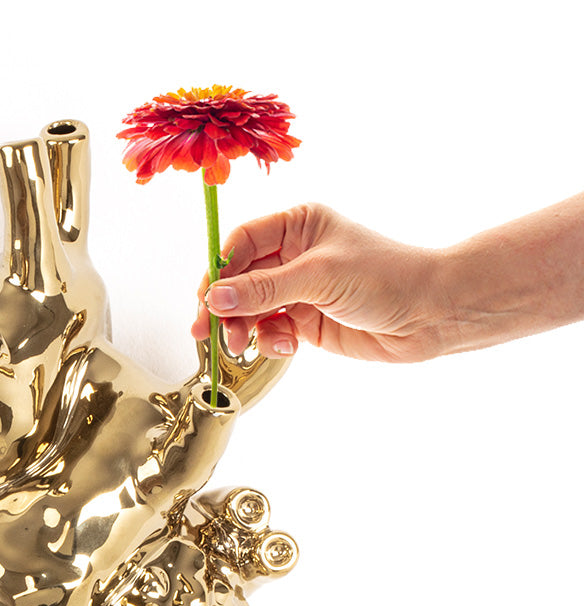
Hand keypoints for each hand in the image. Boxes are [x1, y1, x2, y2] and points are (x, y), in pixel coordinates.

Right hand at [190, 203, 450, 362]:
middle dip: (224, 307)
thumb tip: (214, 298)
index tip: (206, 300)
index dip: (219, 271)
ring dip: (243, 329)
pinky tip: (286, 348)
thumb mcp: (319, 277)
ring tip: (244, 347)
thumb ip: (263, 289)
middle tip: (209, 333)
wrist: (431, 315)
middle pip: (238, 279)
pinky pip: (270, 330)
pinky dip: (270, 341)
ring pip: (249, 309)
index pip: (241, 243)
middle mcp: (294, 254)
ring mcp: (299, 289)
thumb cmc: (387, 278)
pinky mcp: (305, 320)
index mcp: (298, 224)